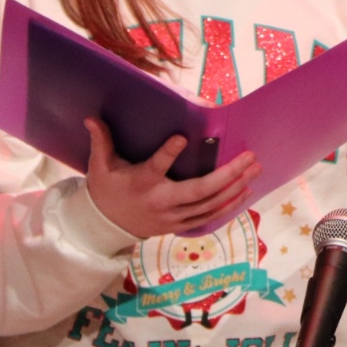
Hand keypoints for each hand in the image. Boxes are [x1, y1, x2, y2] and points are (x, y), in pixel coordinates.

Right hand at [84, 119, 260, 239]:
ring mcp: (172, 217)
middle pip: (199, 191)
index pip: (156, 166)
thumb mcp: (100, 166)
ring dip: (236, 188)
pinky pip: (209, 217)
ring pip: (210, 205)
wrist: (103, 228)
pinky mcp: (179, 226)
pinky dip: (229, 206)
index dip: (169, 153)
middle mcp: (160, 201)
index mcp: (141, 182)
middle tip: (250, 157)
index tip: (183, 137)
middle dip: (228, 175)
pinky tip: (245, 191)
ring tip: (255, 170)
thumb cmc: (106, 190)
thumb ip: (101, 141)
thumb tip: (91, 117)